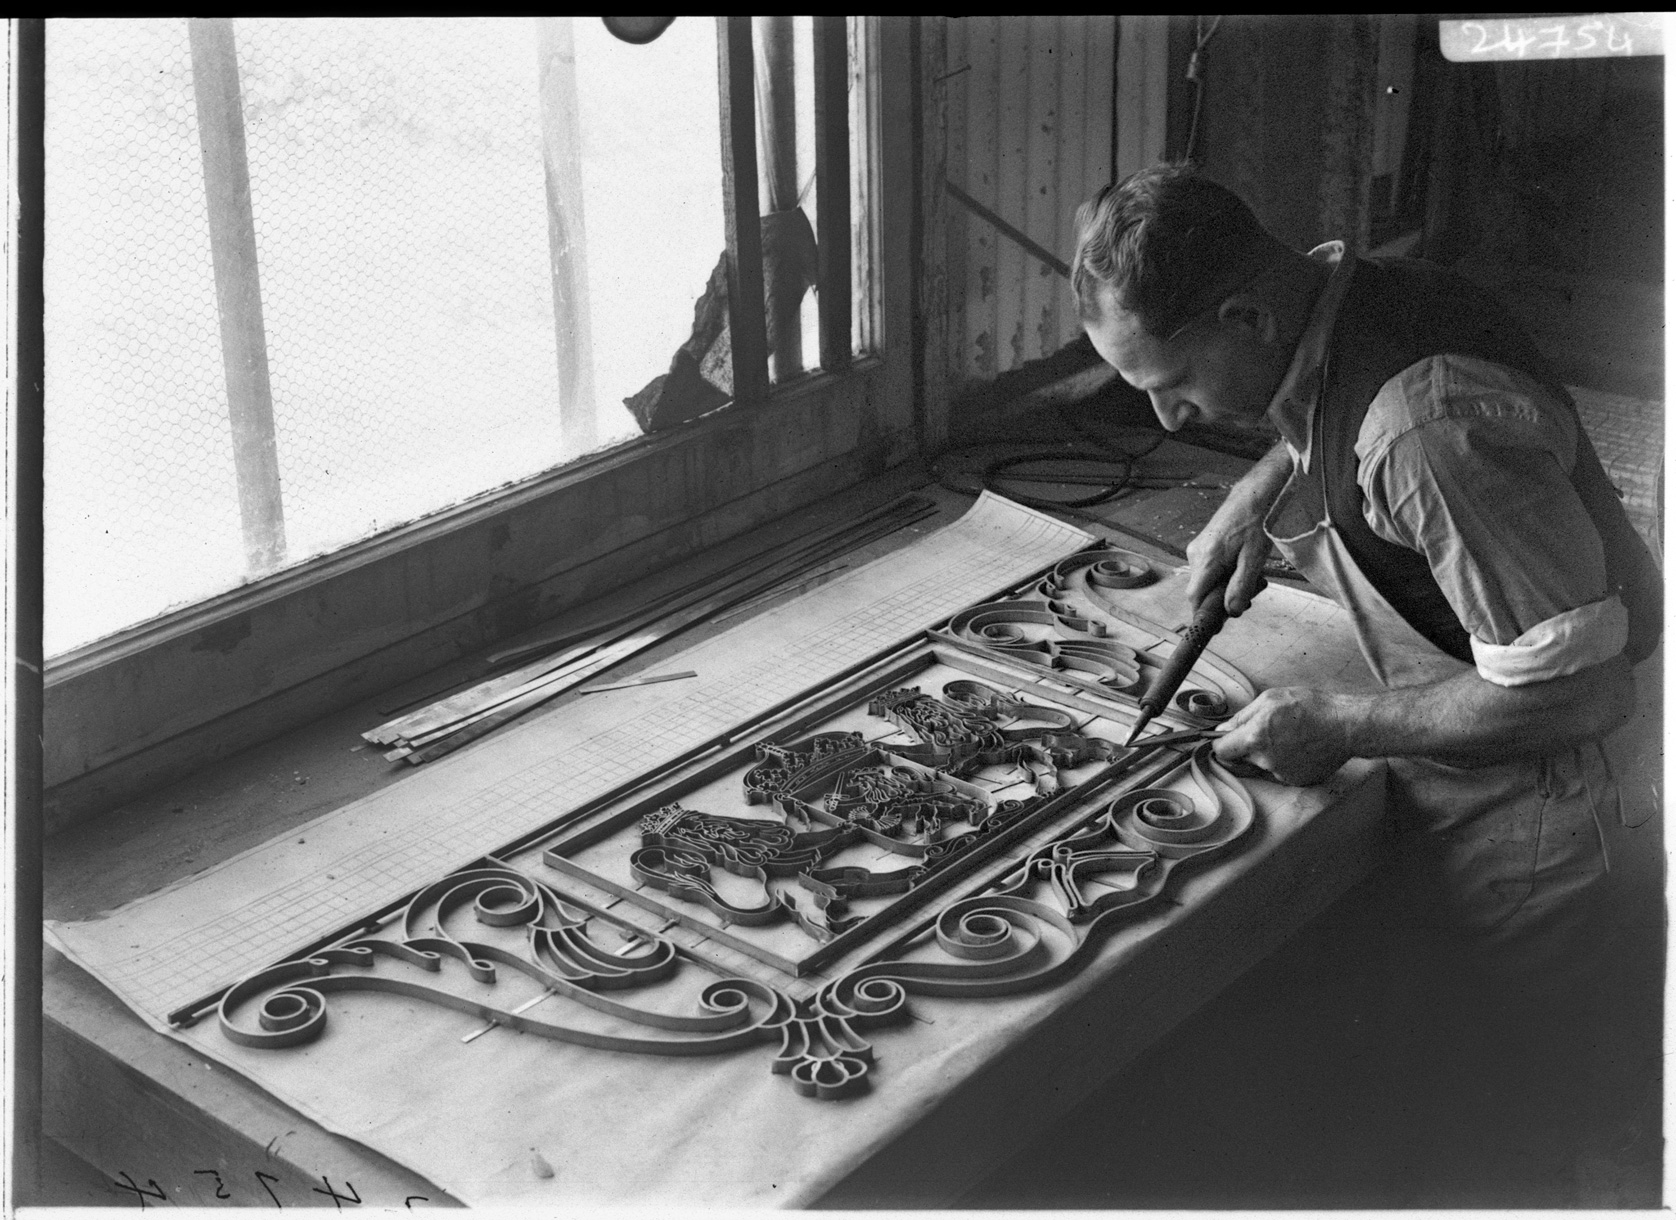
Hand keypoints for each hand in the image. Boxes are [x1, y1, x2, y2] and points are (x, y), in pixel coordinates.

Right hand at [1184, 445, 1288, 617]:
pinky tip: (1241, 564)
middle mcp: (1196, 554)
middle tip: (1247, 595)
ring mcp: (1197, 548)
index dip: (1205, 612)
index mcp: (1206, 559)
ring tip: (1249, 575)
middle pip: (1200, 590)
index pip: (1194, 597)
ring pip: (1205, 579)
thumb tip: (1231, 610)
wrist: (1254, 494)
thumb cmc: (1255, 522)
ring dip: (1224, 585)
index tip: (1219, 621)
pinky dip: (1223, 573)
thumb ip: (1241, 586)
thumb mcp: (1255, 558)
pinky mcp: (1203, 544)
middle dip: (1220, 598)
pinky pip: (1208, 568)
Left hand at [1212, 687, 1352, 786]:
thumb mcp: (1269, 699)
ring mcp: (1282, 774)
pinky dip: (1283, 762)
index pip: (1221, 751)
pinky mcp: (1296, 782)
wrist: (1346, 725)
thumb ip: (1242, 717)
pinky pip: (1279, 773)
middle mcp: (1266, 761)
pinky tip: (1298, 747)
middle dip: (1244, 749)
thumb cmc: (1312, 707)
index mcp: (1255, 738)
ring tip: (1287, 737)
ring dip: (1265, 756)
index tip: (1225, 740)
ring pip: (1260, 767)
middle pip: (1239, 761)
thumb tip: (1223, 730)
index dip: (1221, 744)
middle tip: (1263, 733)